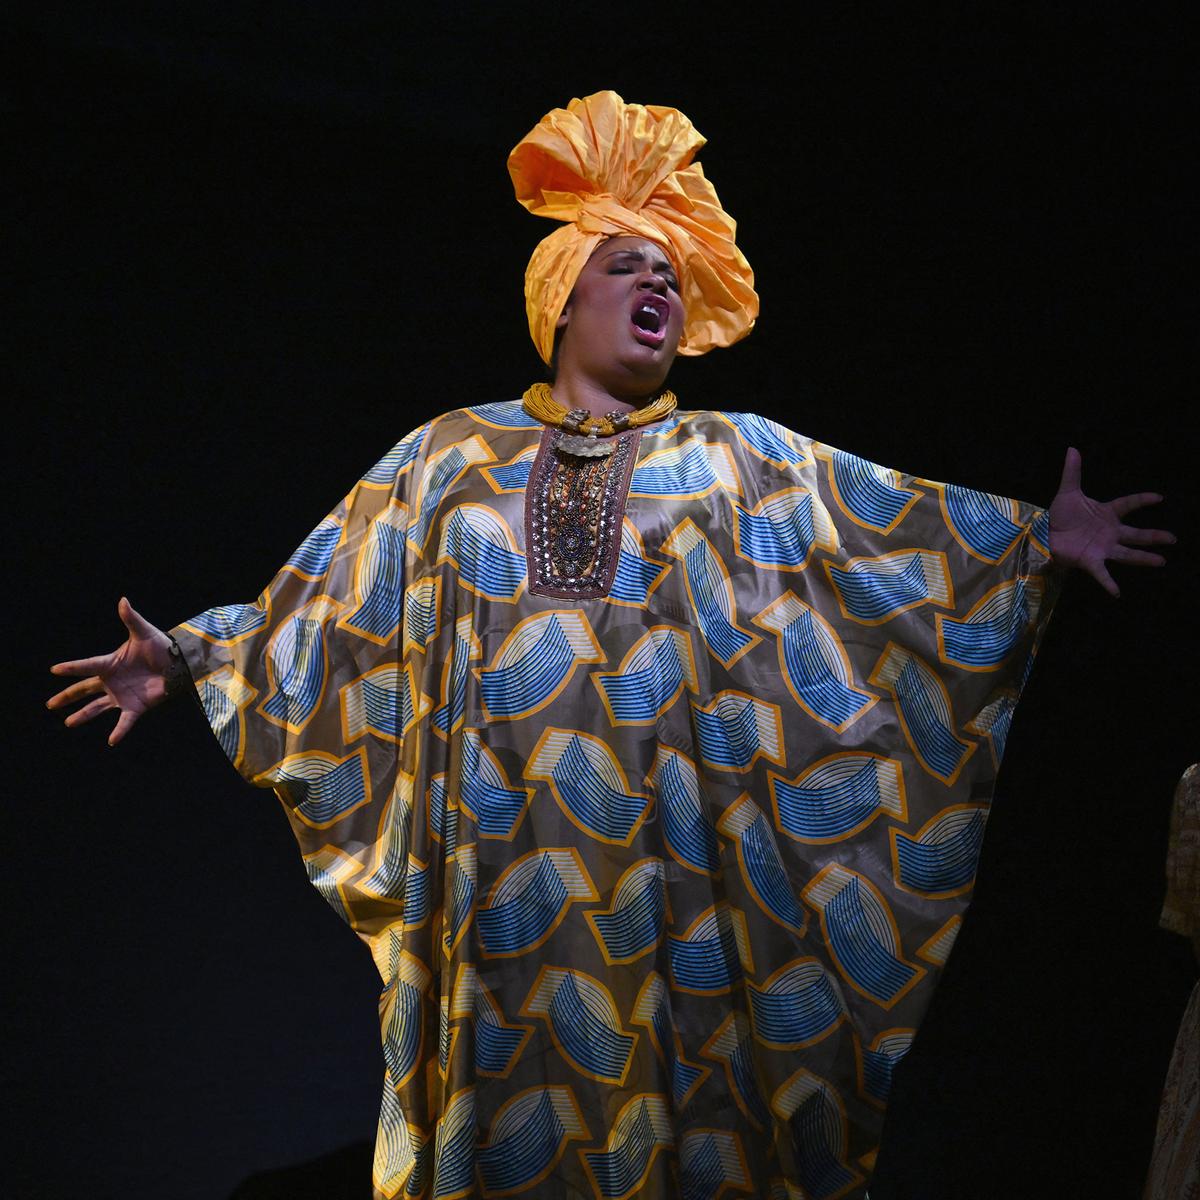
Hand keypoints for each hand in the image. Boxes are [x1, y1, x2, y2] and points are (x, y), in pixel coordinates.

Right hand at [47, 598, 172, 744]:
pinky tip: (111, 741)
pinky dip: (119, 731)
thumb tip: (123, 600)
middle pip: (84, 690)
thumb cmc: (160, 646)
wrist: (179, 664)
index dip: (71, 667)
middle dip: (67, 697)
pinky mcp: (136, 707)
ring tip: (68, 722)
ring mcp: (122, 695)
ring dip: (83, 715)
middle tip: (50, 704)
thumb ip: (131, 619)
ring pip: (97, 707)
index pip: (86, 666)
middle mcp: (112, 681)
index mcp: (110, 663)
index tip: (54, 669)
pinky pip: (125, 722)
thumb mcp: (145, 632)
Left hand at [1048, 448, 1175, 597]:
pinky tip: (1117, 592)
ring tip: (1160, 561)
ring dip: (1143, 558)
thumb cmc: (1060, 515)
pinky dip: (1109, 583)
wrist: (1044, 533)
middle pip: (1136, 534)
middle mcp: (1110, 532)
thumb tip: (1072, 449)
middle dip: (1154, 536)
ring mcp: (1102, 548)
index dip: (1142, 500)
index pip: (1128, 504)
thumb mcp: (1067, 492)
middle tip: (1173, 539)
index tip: (1159, 497)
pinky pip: (1102, 574)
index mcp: (1107, 514)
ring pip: (1127, 554)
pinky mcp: (1090, 561)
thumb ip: (1072, 472)